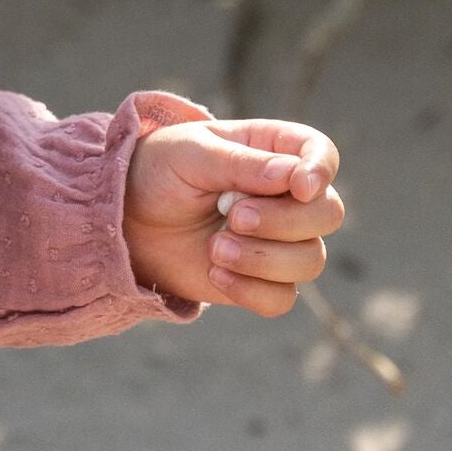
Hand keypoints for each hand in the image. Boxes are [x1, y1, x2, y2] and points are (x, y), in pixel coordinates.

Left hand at [122, 116, 344, 316]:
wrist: (123, 220)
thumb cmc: (158, 173)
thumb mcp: (191, 155)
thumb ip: (241, 164)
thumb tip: (294, 176)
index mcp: (274, 152)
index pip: (322, 156)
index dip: (320, 172)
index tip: (299, 187)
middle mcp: (286, 198)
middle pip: (328, 214)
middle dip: (285, 221)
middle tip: (234, 217)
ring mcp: (277, 241)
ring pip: (311, 260)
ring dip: (264, 258)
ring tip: (214, 247)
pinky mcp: (258, 280)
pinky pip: (282, 298)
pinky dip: (252, 291)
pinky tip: (215, 274)